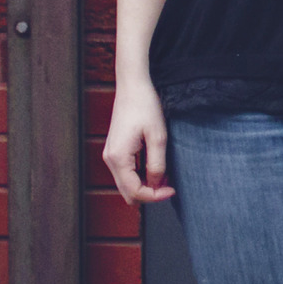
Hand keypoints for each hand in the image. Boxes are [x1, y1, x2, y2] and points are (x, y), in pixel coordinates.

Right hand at [103, 78, 175, 204]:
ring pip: (126, 184)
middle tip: (170, 186)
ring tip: (166, 176)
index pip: (134, 191)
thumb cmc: (145, 107)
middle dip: (149, 193)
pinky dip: (139, 176)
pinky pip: (126, 173)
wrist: (132, 87)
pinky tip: (156, 168)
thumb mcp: (157, 136)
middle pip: (127, 192)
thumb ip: (157, 163)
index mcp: (118, 158)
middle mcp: (110, 160)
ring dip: (145, 185)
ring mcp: (110, 156)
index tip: (172, 191)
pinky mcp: (115, 151)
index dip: (154, 196)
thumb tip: (157, 185)